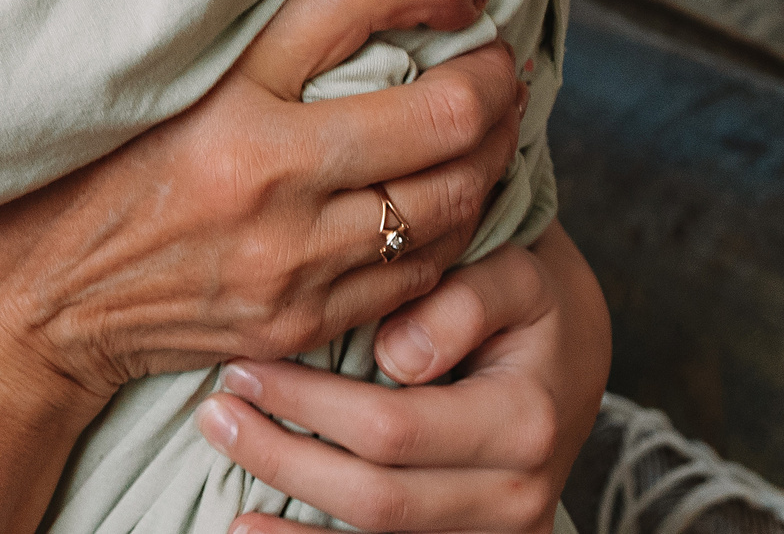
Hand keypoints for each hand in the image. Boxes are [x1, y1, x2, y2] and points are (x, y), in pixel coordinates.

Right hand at [0, 0, 520, 397]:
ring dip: (492, 152)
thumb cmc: (68, 176)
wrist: (24, 308)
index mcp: (219, 97)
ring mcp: (295, 258)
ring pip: (453, 197)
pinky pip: (423, 271)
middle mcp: (268, 176)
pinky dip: (457, 226)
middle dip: (495, 74)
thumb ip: (223, 28)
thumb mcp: (133, 78)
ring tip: (495, 121)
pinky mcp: (303, 317)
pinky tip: (454, 197)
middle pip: (442, 110)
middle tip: (498, 53)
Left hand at [199, 227, 610, 532]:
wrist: (569, 361)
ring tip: (226, 493)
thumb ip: (464, 300)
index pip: (393, 427)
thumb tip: (398, 358)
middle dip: (283, 459)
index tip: (242, 365)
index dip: (308, 404)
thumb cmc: (526, 303)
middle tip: (214, 413)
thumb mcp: (514, 274)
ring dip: (291, 527)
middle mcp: (518, 495)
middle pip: (378, 499)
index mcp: (524, 421)